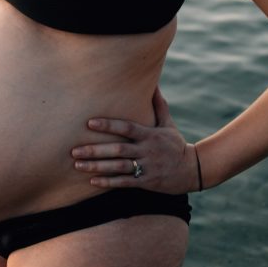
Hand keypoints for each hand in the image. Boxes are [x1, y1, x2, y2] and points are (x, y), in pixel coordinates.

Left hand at [70, 87, 199, 194]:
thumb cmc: (175, 144)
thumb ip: (158, 104)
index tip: (89, 123)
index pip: (127, 128)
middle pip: (118, 150)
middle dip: (95, 150)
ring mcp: (147, 167)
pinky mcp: (147, 182)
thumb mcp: (167, 123)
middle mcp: (147, 151)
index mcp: (150, 135)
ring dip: (97, 166)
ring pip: (119, 167)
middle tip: (74, 149)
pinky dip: (109, 182)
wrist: (193, 170)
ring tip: (78, 164)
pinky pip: (125, 182)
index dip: (108, 125)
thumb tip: (153, 83)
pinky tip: (93, 181)